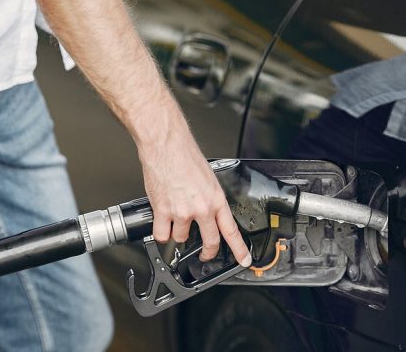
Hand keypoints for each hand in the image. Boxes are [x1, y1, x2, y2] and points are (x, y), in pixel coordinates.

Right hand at [138, 127, 251, 266]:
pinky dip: (161, 232)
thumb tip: (208, 211)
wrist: (166, 145)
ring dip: (178, 233)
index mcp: (216, 199)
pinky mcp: (163, 211)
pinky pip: (162, 234)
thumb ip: (210, 198)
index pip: (231, 230)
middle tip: (206, 256)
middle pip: (210, 242)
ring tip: (175, 218)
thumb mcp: (209, 178)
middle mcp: (201, 208)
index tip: (244, 259)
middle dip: (208, 253)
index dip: (239, 249)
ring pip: (181, 238)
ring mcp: (182, 212)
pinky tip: (162, 223)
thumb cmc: (185, 156)